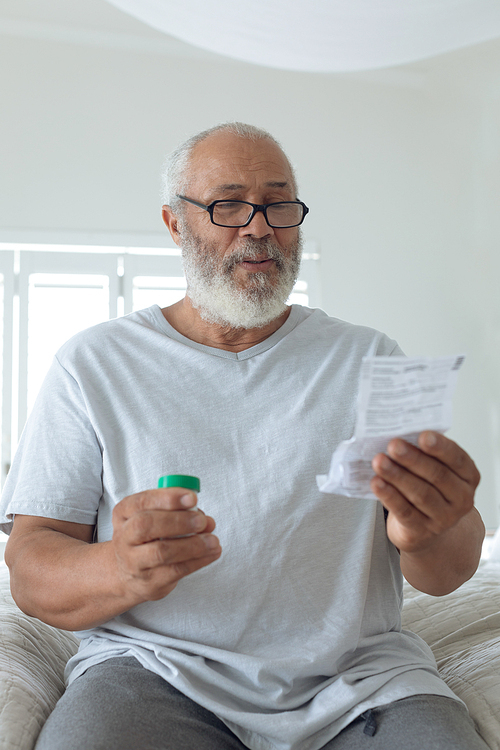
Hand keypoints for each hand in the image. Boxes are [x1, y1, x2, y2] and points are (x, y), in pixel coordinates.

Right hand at [112, 487, 220, 605]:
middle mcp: (124, 538)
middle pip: (145, 525)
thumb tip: (203, 516)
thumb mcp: (153, 517)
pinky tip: (212, 552)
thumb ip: (176, 510)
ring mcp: (134, 563)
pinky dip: (199, 560)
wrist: (129, 574)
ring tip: (213, 540)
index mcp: (124, 514)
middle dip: (178, 521)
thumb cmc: (147, 538)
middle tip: (202, 521)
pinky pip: (176, 570)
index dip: (168, 498)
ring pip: (162, 552)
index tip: (192, 498)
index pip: (141, 501)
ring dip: (193, 544)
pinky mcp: (149, 582)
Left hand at [370, 431, 480, 554]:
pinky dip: (389, 496)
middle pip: (437, 476)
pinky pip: (404, 511)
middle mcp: (461, 498)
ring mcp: (443, 518)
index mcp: (468, 476)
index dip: (440, 447)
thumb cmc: (427, 487)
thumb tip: (399, 434)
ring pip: (420, 494)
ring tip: (379, 461)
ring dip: (397, 475)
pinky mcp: (421, 531)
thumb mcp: (432, 469)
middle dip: (413, 458)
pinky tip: (377, 483)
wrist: (423, 528)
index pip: (457, 459)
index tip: (423, 435)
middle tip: (393, 445)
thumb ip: (423, 453)